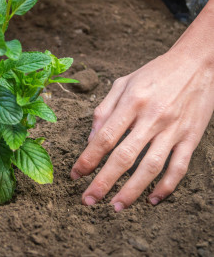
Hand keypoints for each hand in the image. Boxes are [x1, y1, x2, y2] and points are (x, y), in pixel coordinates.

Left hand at [71, 44, 213, 210]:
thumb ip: (104, 109)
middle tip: (87, 200)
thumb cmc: (154, 73)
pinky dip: (167, 186)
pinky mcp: (191, 137)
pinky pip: (179, 167)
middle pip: (124, 157)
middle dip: (103, 182)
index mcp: (132, 102)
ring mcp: (173, 129)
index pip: (104, 137)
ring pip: (150, 168)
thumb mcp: (123, 83)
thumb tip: (91, 139)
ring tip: (115, 207)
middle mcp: (152, 117)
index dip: (88, 159)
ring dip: (132, 191)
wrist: (196, 64)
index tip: (75, 175)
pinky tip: (153, 199)